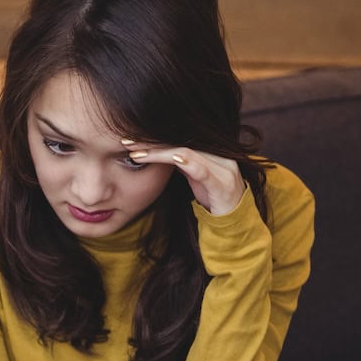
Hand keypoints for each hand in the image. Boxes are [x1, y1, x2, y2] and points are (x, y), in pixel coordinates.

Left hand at [126, 143, 245, 215]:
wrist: (234, 222)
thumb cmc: (213, 197)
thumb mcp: (194, 177)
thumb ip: (181, 162)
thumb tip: (157, 150)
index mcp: (211, 151)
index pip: (178, 139)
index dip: (153, 138)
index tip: (129, 139)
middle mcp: (219, 155)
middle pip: (180, 142)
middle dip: (151, 142)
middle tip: (126, 142)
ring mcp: (223, 168)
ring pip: (187, 153)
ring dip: (159, 153)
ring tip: (136, 154)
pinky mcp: (223, 184)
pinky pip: (203, 170)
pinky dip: (187, 162)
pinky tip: (173, 158)